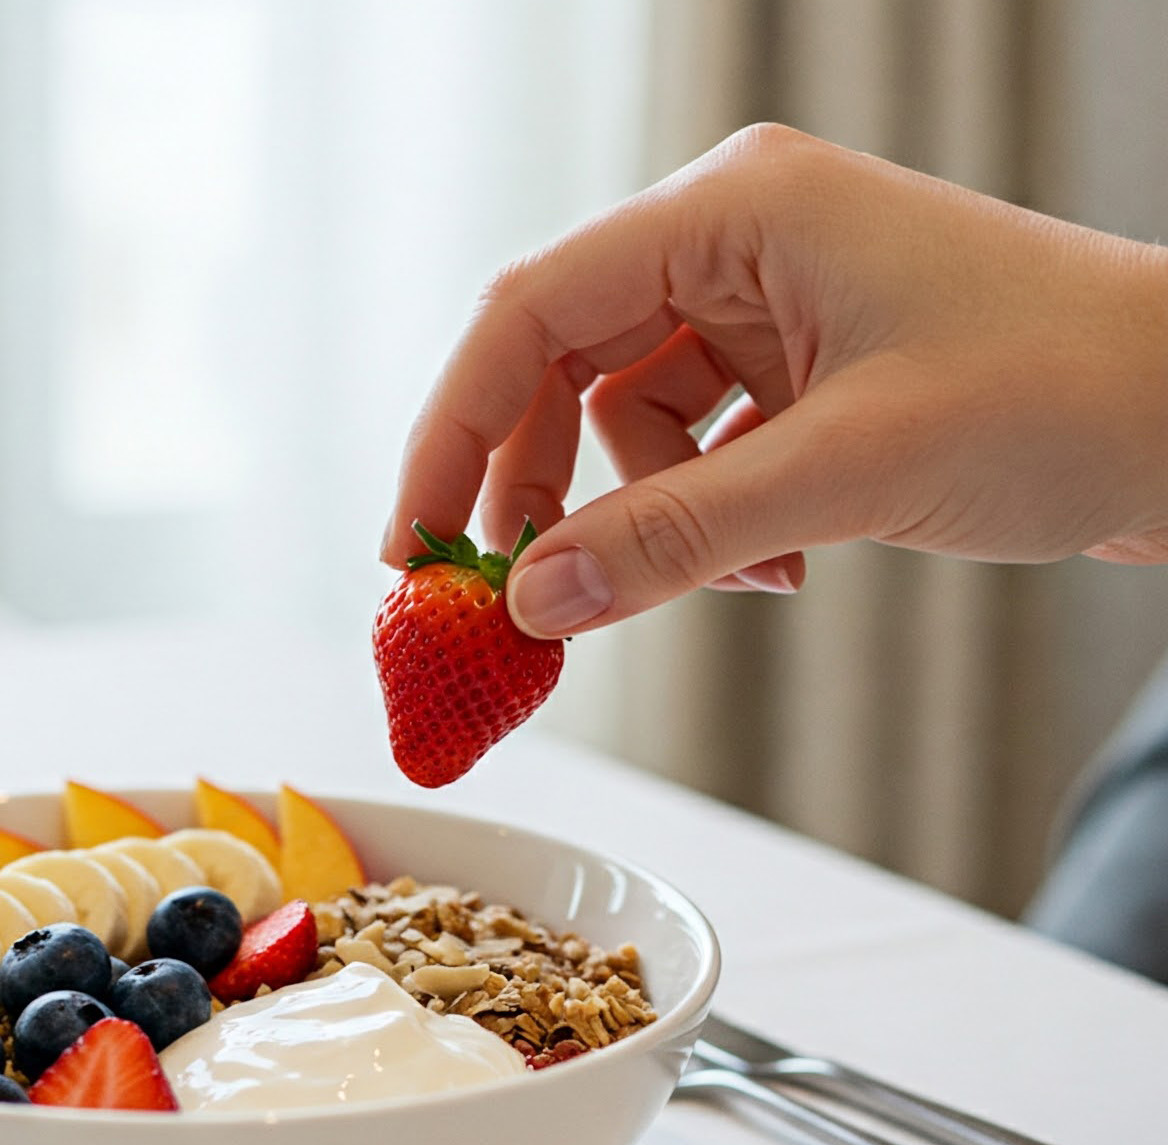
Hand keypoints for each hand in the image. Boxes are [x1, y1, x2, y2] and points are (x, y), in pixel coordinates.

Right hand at [381, 124, 1167, 636]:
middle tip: (514, 598)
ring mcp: (769, 300)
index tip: (410, 546)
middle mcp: (736, 238)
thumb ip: (672, 537)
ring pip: (622, 420)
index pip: (529, 310)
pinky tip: (774, 562)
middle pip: (560, 365)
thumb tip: (528, 603)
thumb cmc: (1067, 392)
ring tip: (728, 576)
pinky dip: (707, 518)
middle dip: (537, 488)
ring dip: (644, 517)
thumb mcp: (846, 472)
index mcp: (734, 207)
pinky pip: (692, 447)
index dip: (451, 431)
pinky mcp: (800, 364)